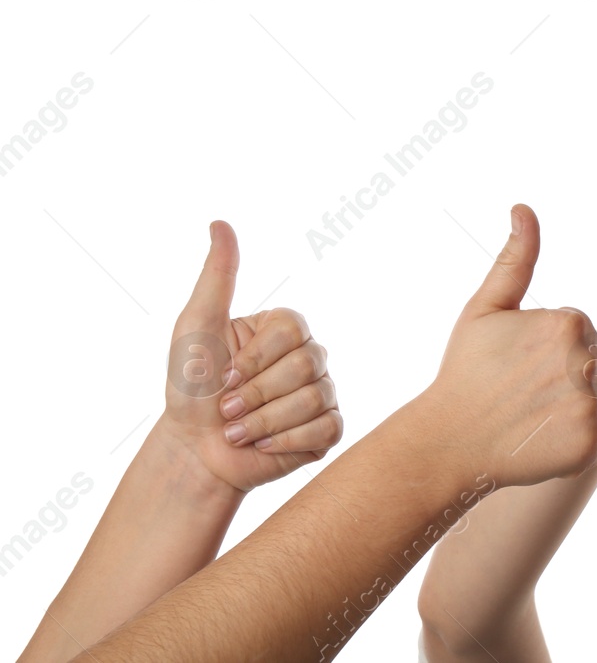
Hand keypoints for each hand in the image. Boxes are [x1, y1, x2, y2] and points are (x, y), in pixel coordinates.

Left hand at [161, 222, 342, 492]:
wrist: (193, 452)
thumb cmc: (190, 389)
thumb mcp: (196, 327)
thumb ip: (217, 276)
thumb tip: (219, 221)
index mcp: (284, 329)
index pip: (293, 330)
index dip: (254, 360)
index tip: (222, 377)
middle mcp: (309, 356)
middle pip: (307, 365)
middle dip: (256, 395)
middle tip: (227, 409)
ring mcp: (323, 391)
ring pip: (315, 399)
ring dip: (264, 421)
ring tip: (239, 430)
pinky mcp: (328, 428)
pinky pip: (326, 428)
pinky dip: (286, 441)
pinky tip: (263, 443)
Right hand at [415, 205, 596, 486]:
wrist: (446, 444)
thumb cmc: (466, 372)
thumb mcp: (485, 308)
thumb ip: (515, 259)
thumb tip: (524, 208)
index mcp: (570, 322)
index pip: (579, 333)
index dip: (546, 350)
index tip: (515, 366)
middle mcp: (588, 361)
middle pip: (594, 364)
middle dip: (564, 377)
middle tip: (521, 395)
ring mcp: (591, 406)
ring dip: (570, 408)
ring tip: (528, 417)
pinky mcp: (592, 444)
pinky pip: (596, 437)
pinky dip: (573, 443)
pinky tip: (538, 441)